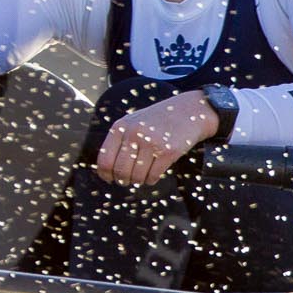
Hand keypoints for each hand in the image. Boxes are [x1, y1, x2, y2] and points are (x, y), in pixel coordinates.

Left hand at [95, 90, 217, 186]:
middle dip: (122, 180)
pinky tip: (152, 175)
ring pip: (136, 176)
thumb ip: (118, 141)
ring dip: (138, 181)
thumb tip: (104, 170)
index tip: (109, 178)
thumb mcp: (132, 123)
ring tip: (141, 176)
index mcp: (120, 127)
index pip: (104, 159)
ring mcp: (151, 142)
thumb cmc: (156, 121)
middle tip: (126, 180)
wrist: (188, 111)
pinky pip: (153, 176)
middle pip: (120, 171)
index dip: (104, 174)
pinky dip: (150, 180)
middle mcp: (134, 134)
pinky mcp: (168, 152)